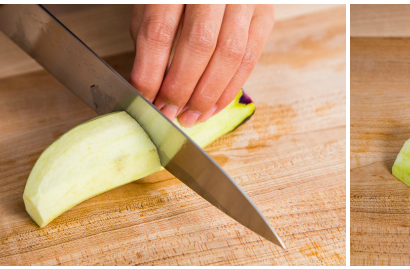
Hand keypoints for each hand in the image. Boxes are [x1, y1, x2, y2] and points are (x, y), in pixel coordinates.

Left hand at [129, 4, 273, 126]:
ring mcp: (243, 0)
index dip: (151, 72)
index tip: (145, 99)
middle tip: (169, 112)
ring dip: (209, 94)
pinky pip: (251, 57)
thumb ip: (150, 38)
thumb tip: (149, 88)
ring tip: (192, 116)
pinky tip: (214, 105)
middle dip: (182, 87)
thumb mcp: (154, 3)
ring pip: (230, 53)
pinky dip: (231, 87)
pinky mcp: (264, 14)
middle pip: (199, 43)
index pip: (160, 31)